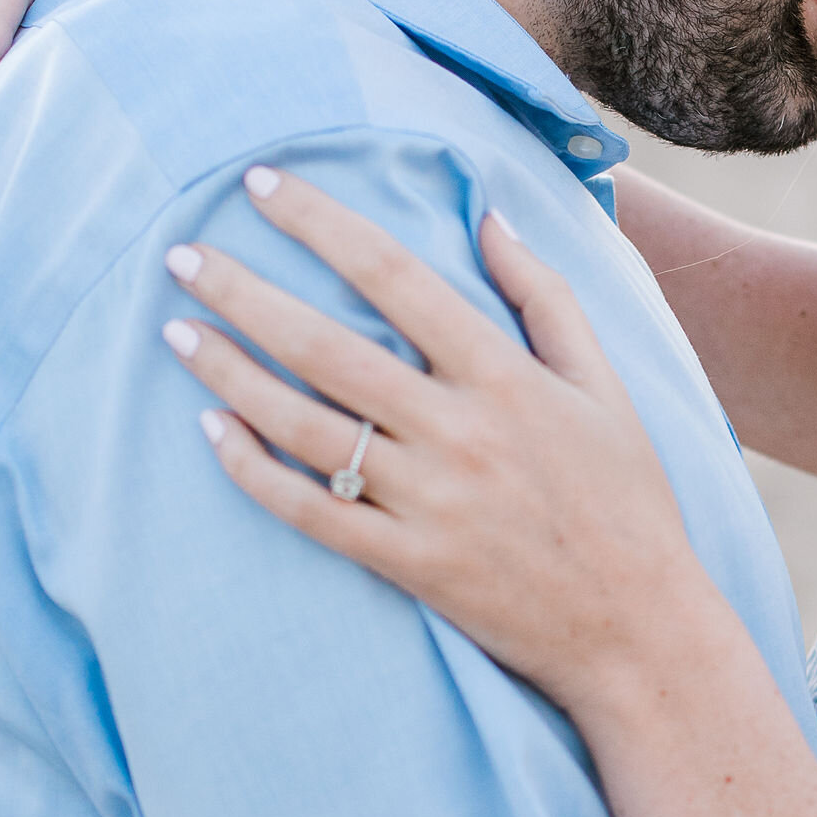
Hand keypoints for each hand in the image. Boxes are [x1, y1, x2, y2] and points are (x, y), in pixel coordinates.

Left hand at [159, 166, 708, 711]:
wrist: (641, 632)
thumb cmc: (628, 503)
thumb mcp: (605, 387)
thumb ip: (547, 298)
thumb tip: (489, 217)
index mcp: (506, 376)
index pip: (395, 275)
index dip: (321, 223)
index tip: (260, 184)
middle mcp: (460, 432)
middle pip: (327, 346)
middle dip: (244, 292)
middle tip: (179, 253)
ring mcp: (430, 502)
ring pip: (305, 426)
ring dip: (231, 373)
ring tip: (176, 331)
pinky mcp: (410, 564)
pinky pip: (312, 513)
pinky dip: (255, 472)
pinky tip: (212, 431)